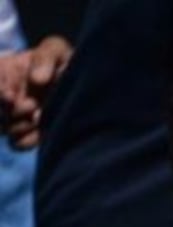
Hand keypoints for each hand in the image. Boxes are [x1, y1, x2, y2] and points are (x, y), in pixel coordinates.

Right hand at [1, 35, 72, 149]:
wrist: (77, 80)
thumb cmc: (61, 61)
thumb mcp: (55, 50)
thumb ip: (45, 59)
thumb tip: (37, 80)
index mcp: (3, 73)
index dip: (1, 95)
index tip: (11, 97)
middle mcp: (4, 97)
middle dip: (13, 112)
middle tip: (33, 106)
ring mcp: (13, 116)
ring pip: (6, 130)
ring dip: (20, 127)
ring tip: (39, 119)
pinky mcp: (27, 133)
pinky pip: (17, 143)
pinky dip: (28, 140)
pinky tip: (42, 132)